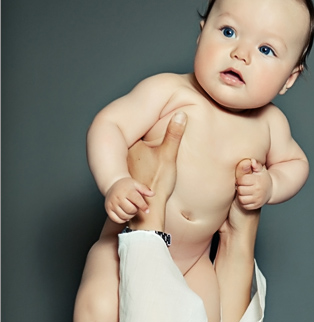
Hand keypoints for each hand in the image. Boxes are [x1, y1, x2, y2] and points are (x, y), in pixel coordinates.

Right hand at [105, 177, 153, 223]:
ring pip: (124, 216)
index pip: (137, 200)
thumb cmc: (126, 185)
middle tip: (135, 206)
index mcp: (126, 191)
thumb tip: (152, 194)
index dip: (143, 207)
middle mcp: (118, 197)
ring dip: (130, 215)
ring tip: (130, 209)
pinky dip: (122, 219)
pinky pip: (116, 220)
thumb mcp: (136, 184)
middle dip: (135, 210)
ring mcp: (112, 204)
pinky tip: (124, 214)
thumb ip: (144, 189)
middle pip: (131, 210)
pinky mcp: (108, 209)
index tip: (147, 210)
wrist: (112, 184)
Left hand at [127, 112, 186, 231]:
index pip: (135, 129)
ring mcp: (124, 168)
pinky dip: (137, 165)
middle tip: (146, 131)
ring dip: (138, 152)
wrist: (149, 207)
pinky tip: (145, 169)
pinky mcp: (127, 179)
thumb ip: (174, 134)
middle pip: (132, 140)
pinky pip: (131, 166)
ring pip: (131, 154)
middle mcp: (124, 155)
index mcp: (132, 146)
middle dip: (140, 138)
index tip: (144, 116)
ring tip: (147, 151)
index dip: (142, 124)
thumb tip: (181, 114)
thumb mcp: (169, 155)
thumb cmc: (158, 182)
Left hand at [235, 158, 272, 209]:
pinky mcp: (256, 206)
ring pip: (241, 199)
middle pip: (240, 189)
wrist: (271, 190)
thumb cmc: (262, 179)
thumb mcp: (261, 170)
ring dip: (240, 195)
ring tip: (243, 191)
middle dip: (239, 187)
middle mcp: (258, 190)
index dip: (239, 179)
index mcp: (258, 180)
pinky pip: (244, 205)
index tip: (241, 179)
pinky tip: (245, 197)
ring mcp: (257, 199)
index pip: (242, 180)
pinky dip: (243, 202)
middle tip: (242, 186)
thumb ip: (256, 165)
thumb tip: (252, 161)